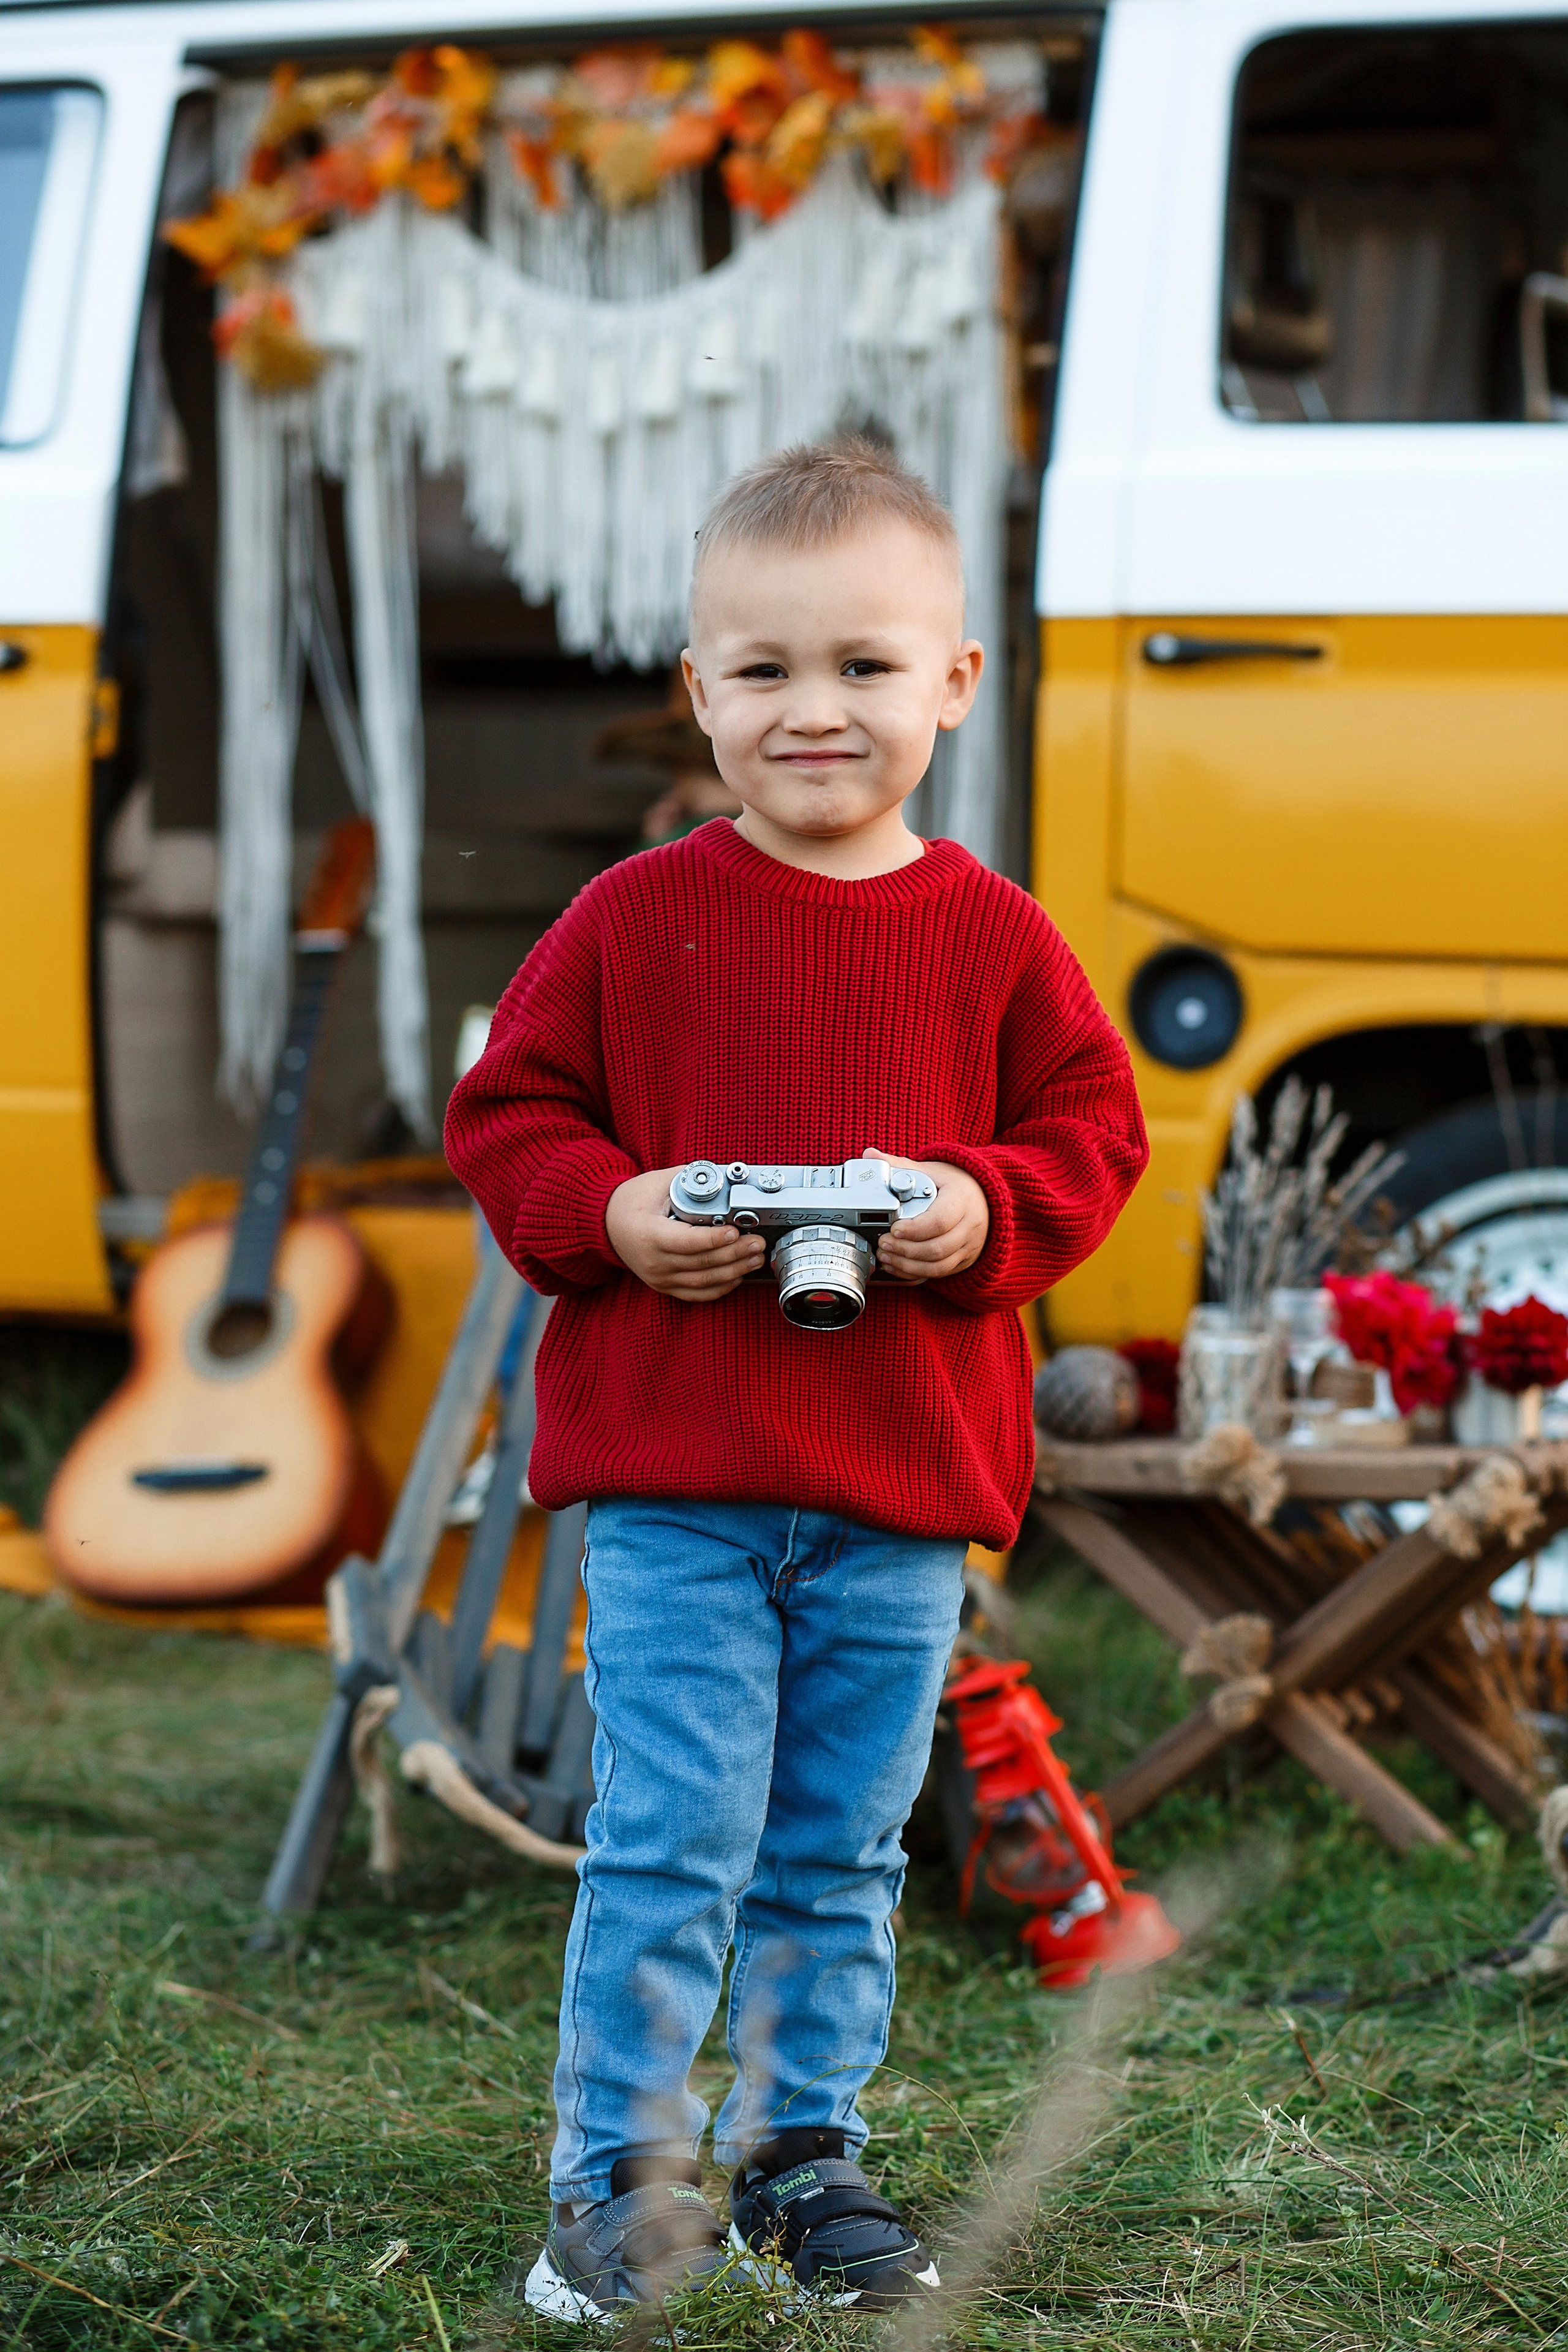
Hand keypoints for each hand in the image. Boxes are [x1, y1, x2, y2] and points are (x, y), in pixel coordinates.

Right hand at [605, 1167, 765, 1301]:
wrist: (608, 1223)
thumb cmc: (632, 1200)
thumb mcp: (657, 1182)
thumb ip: (690, 1181)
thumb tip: (724, 1180)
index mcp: (649, 1234)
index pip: (687, 1242)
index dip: (715, 1239)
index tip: (736, 1231)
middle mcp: (653, 1261)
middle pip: (701, 1263)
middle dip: (734, 1254)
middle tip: (757, 1243)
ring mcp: (659, 1278)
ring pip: (703, 1282)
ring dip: (733, 1271)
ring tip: (755, 1259)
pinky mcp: (664, 1286)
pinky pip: (696, 1294)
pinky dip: (720, 1288)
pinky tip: (738, 1276)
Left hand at [870, 1153, 989, 1284]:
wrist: (983, 1200)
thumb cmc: (954, 1185)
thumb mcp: (931, 1171)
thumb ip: (900, 1165)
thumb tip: (870, 1155)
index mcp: (962, 1200)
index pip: (940, 1220)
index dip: (915, 1228)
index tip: (894, 1228)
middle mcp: (969, 1226)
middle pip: (938, 1248)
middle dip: (906, 1249)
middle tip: (883, 1242)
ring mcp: (967, 1246)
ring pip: (938, 1266)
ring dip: (908, 1264)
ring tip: (885, 1255)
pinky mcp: (962, 1261)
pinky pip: (938, 1274)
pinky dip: (914, 1273)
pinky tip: (896, 1266)